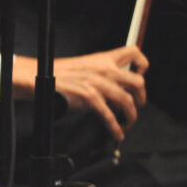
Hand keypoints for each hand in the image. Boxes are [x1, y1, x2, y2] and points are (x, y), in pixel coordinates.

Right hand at [15, 46, 147, 140]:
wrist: (43, 77)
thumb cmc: (62, 75)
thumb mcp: (86, 66)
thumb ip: (103, 73)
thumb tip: (116, 87)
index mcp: (103, 60)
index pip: (133, 53)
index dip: (142, 64)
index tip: (141, 75)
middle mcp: (104, 70)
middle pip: (138, 82)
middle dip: (141, 97)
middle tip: (137, 105)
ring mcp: (98, 84)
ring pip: (128, 101)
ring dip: (131, 116)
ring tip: (128, 122)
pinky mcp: (91, 98)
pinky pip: (110, 116)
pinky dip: (116, 128)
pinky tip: (117, 133)